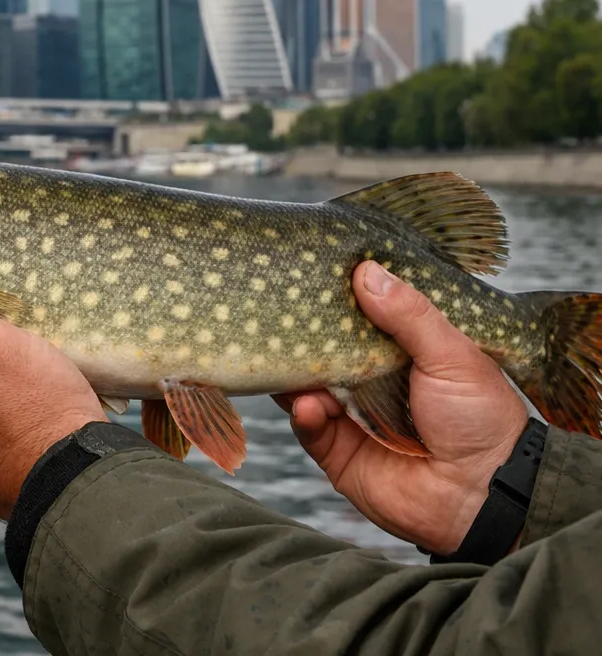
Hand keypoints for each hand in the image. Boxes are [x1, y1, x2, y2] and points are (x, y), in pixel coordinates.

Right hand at [273, 261, 528, 554]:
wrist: (487, 497)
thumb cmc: (480, 419)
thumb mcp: (451, 354)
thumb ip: (408, 314)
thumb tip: (365, 270)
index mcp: (399, 350)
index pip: (358, 316)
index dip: (335, 299)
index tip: (310, 276)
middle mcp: (370, 379)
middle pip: (324, 349)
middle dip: (303, 336)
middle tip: (282, 317)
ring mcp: (351, 414)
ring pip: (307, 384)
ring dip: (296, 374)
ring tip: (291, 364)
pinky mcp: (338, 451)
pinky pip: (308, 426)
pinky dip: (304, 413)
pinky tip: (310, 405)